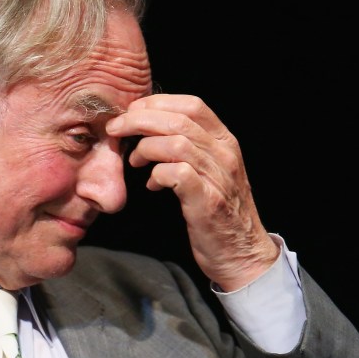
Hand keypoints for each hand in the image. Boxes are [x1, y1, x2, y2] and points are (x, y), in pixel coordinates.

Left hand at [106, 94, 278, 291]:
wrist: (242, 254)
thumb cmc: (220, 212)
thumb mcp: (211, 171)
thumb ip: (190, 149)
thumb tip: (152, 132)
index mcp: (226, 142)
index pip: (192, 105)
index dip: (157, 103)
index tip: (133, 111)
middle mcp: (225, 154)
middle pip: (178, 119)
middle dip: (139, 119)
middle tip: (116, 129)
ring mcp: (219, 177)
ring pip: (176, 142)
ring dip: (145, 147)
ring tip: (134, 161)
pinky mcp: (208, 201)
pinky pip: (177, 173)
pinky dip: (157, 174)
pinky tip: (151, 185)